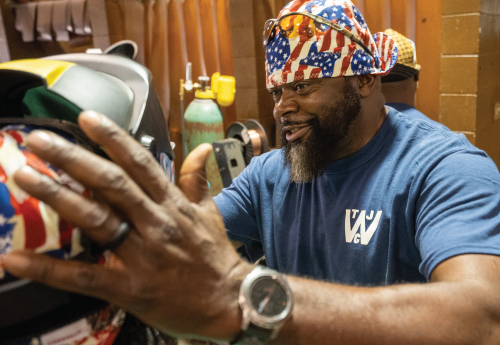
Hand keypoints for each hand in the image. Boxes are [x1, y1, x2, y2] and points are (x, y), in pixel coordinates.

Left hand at [3, 111, 252, 340]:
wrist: (230, 302)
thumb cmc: (216, 256)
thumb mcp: (209, 212)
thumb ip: (197, 179)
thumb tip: (201, 149)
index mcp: (173, 205)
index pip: (140, 163)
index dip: (113, 138)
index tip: (87, 118)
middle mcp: (156, 223)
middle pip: (112, 184)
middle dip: (74, 158)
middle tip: (40, 140)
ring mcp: (143, 255)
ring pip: (97, 219)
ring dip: (59, 196)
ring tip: (26, 177)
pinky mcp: (130, 287)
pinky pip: (86, 276)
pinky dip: (50, 268)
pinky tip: (17, 259)